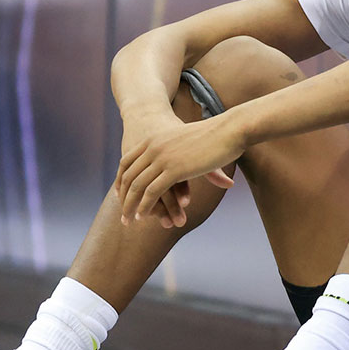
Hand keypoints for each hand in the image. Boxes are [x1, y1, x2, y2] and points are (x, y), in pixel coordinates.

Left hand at [115, 114, 241, 227]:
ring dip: (131, 206)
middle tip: (122, 213)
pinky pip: (152, 192)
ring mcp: (162, 158)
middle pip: (129, 176)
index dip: (121, 180)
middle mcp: (153, 147)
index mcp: (154, 139)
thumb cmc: (213, 135)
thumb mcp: (186, 140)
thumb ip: (177, 151)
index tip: (119, 195)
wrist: (229, 129)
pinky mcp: (174, 170)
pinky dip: (145, 206)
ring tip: (128, 221)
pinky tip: (142, 216)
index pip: (127, 162)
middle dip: (124, 197)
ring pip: (138, 186)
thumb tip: (177, 162)